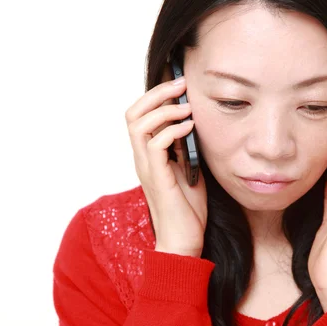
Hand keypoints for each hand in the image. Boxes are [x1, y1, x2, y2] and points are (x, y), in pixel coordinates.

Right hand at [125, 65, 206, 257]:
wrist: (184, 240)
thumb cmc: (187, 208)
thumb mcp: (189, 169)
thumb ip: (184, 148)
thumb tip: (193, 124)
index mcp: (148, 156)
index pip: (139, 117)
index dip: (155, 97)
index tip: (180, 86)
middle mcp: (142, 159)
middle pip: (133, 114)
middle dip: (157, 93)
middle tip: (181, 85)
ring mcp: (147, 168)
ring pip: (139, 124)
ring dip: (165, 109)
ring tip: (187, 108)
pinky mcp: (158, 178)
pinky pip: (155, 144)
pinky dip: (172, 130)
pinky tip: (190, 129)